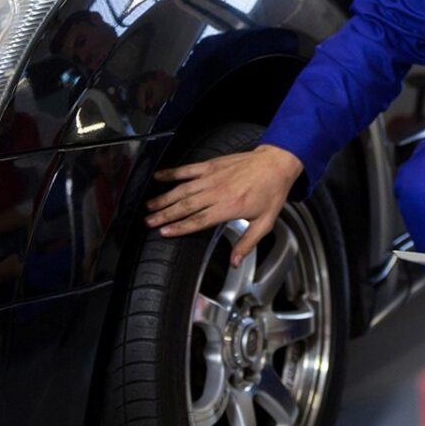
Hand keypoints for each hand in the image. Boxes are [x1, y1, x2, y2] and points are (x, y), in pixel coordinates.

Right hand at [145, 145, 302, 265]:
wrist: (276, 163)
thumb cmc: (271, 192)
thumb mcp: (265, 223)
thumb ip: (247, 243)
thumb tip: (234, 262)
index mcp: (229, 207)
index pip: (199, 220)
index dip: (180, 227)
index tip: (164, 232)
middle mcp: (218, 192)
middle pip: (185, 206)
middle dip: (165, 215)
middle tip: (148, 222)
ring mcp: (213, 177)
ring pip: (183, 189)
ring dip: (164, 198)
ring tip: (149, 206)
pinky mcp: (211, 165)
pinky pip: (188, 169)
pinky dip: (172, 173)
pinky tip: (158, 177)